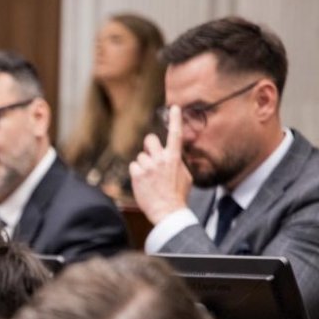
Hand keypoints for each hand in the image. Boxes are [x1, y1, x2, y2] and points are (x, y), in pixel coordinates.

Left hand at [129, 105, 192, 223]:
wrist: (167, 211)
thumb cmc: (178, 195)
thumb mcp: (185, 176)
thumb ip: (178, 162)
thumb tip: (173, 155)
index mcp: (175, 158)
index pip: (176, 134)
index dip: (175, 119)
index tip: (174, 107)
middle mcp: (161, 159)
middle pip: (149, 139)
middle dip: (149, 146)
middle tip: (152, 157)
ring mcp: (148, 166)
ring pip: (140, 156)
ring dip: (143, 165)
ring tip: (150, 178)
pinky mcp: (137, 175)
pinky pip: (133, 166)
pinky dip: (136, 173)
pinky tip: (143, 182)